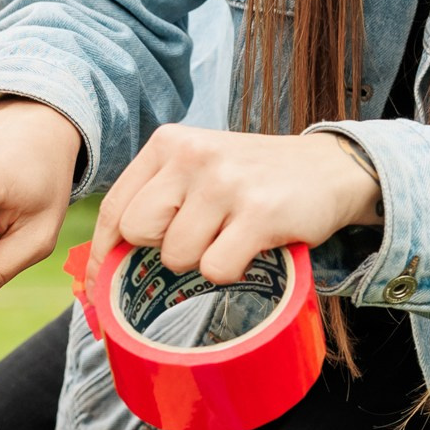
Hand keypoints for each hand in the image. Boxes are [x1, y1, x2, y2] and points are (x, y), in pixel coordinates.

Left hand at [89, 126, 380, 299]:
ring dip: (203, 261)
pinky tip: (251, 248)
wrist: (331, 167)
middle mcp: (193, 155)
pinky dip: (232, 271)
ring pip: (178, 257)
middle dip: (163, 250)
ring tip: (231, 236)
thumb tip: (106, 261)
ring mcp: (226, 183)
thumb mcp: (200, 168)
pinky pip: (216, 269)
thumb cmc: (255, 177)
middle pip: (139, 233)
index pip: (115, 207)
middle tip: (200, 239)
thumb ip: (158, 196)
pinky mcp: (258, 213)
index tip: (98, 286)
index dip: (102, 254)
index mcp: (169, 143)